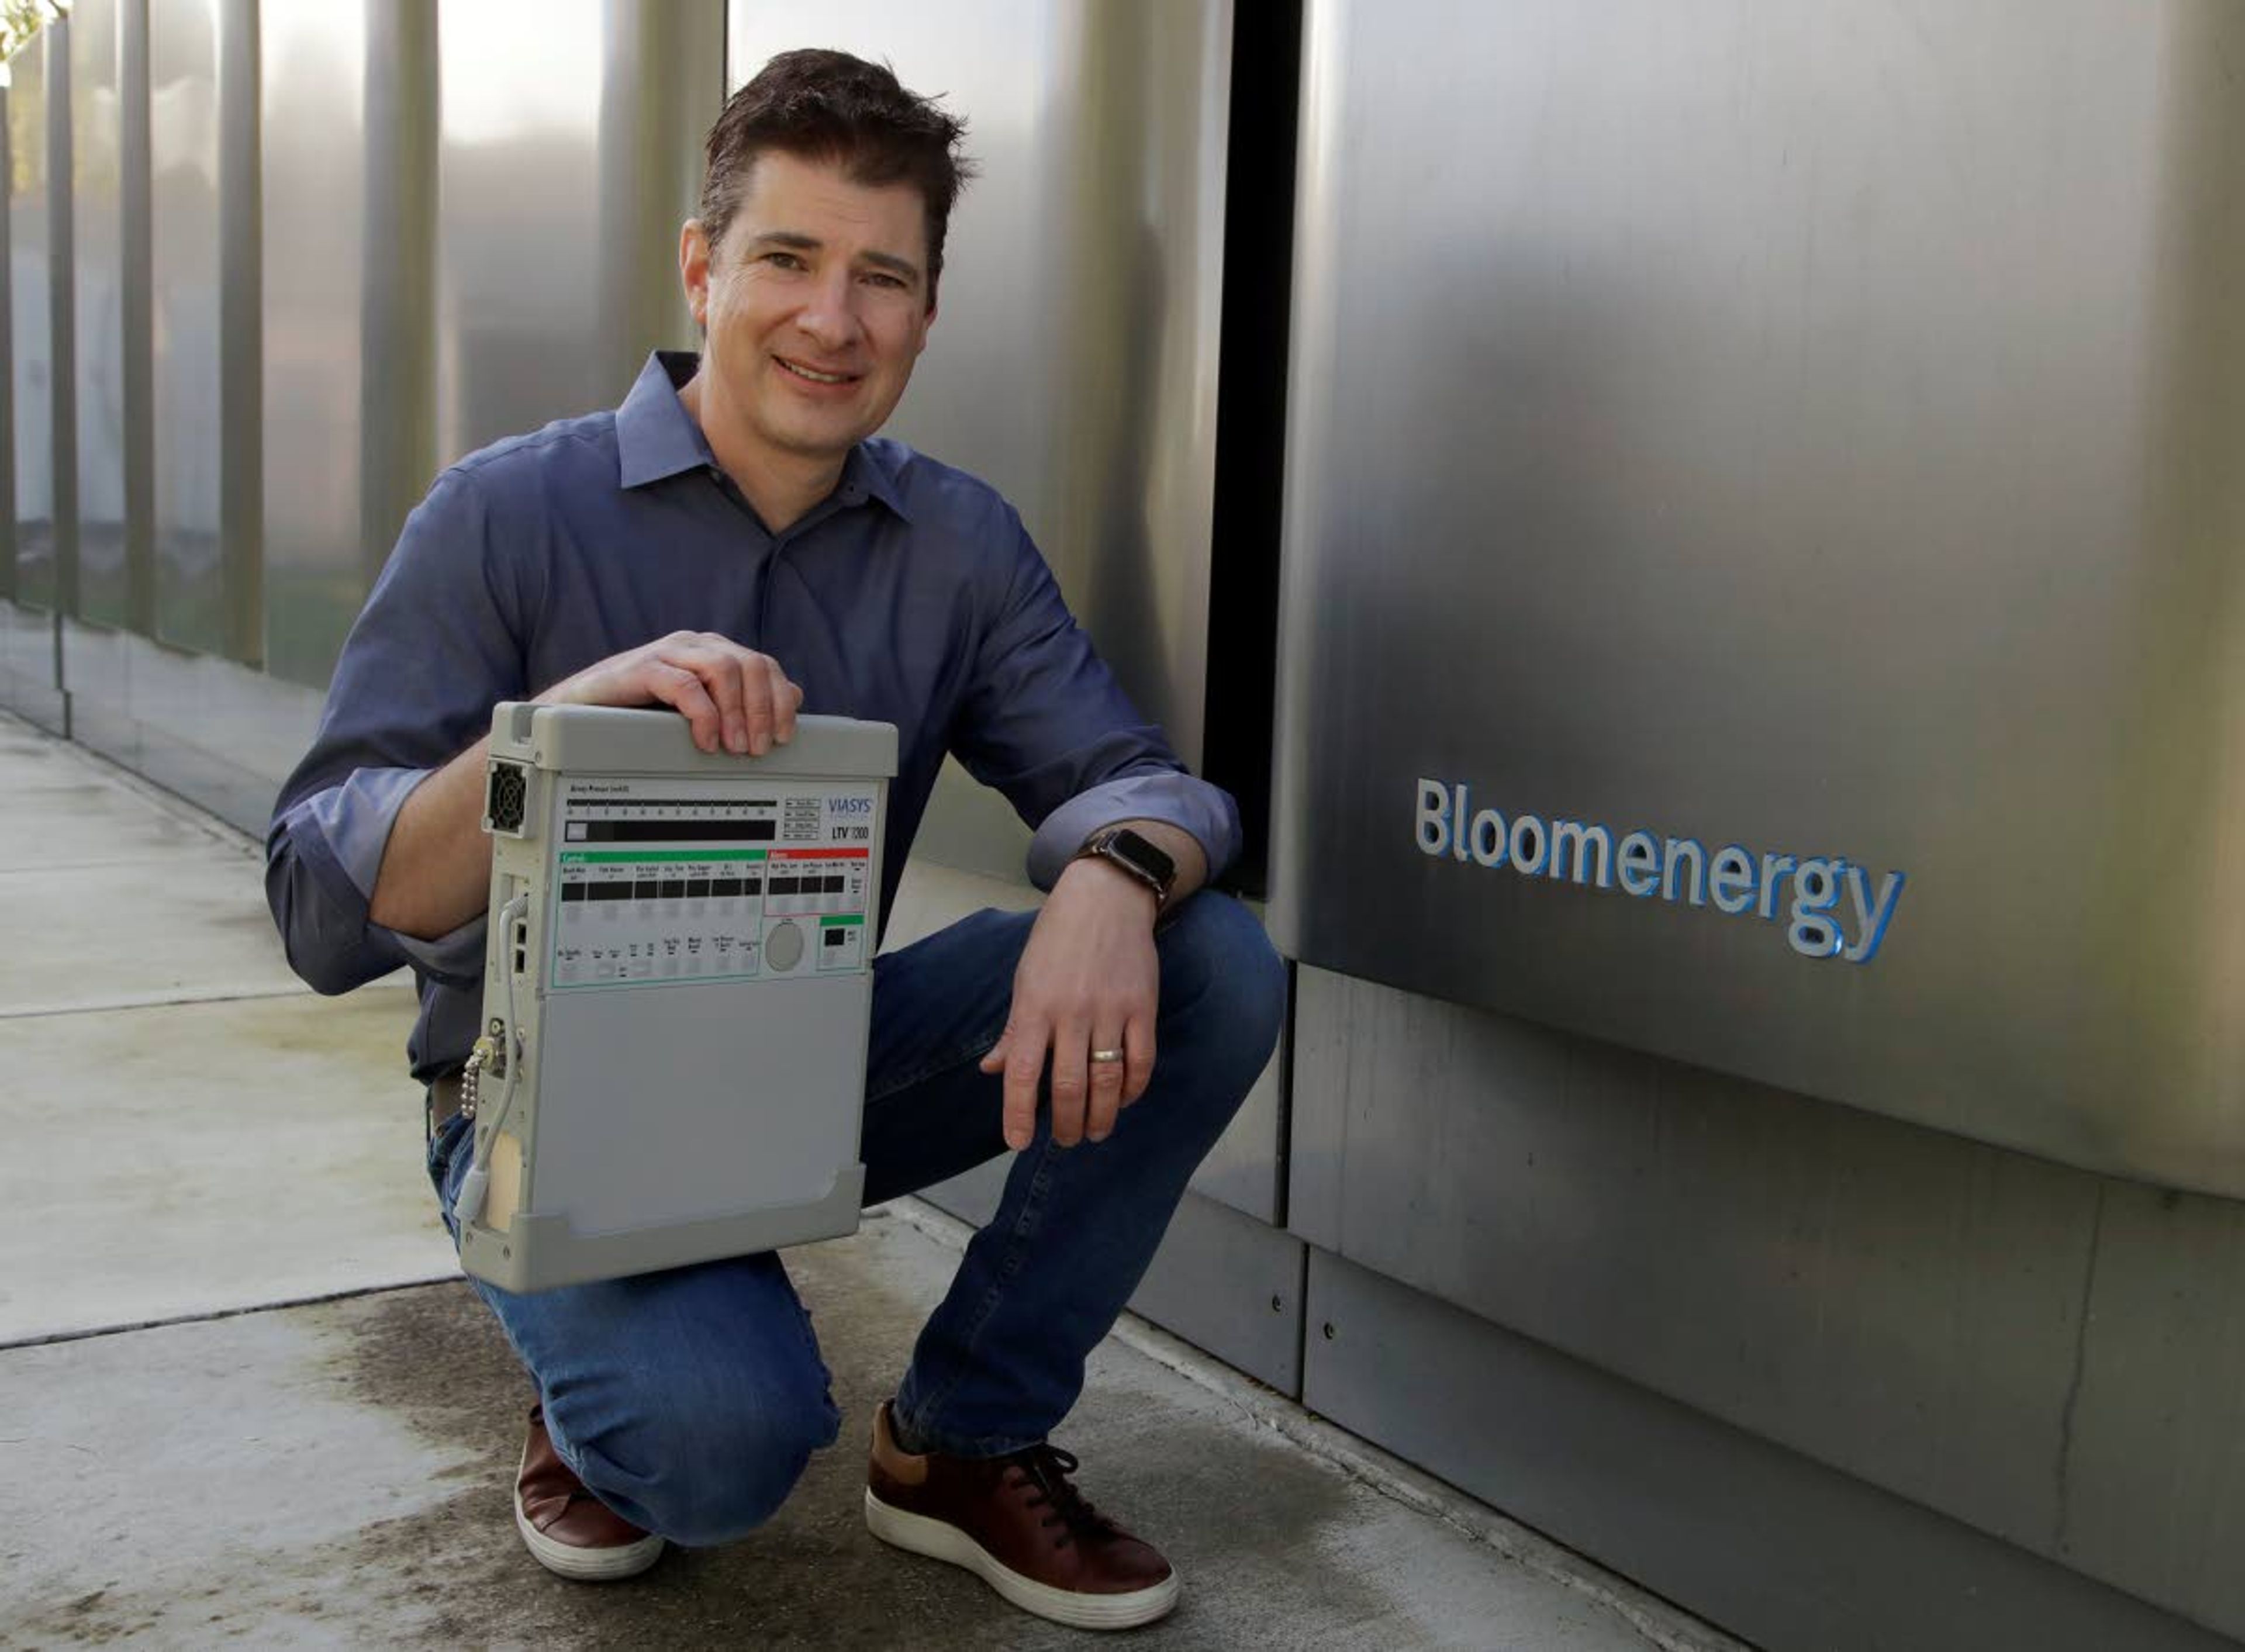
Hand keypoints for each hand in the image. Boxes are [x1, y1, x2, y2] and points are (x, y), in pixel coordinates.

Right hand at [537, 631, 802, 754]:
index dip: (780, 701)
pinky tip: (705, 739)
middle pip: (751, 665)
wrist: (578, 710)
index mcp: (714, 652)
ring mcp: (670, 652)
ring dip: (737, 712)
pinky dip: (703, 714)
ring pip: (724, 668)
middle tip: (756, 749)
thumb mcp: (699, 707)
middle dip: (762, 710)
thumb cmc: (639, 709)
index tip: (782, 737)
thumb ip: (743, 699)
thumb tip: (795, 695)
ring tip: (733, 747)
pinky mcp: (643, 667)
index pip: (765, 665)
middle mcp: (696, 645)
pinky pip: (685, 684)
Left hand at [979, 858, 1160, 1149]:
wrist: (1105, 897)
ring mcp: (1109, 1010)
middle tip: (1067, 1140)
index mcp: (1035, 1007)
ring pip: (1107, 1080)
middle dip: (1067, 1124)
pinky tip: (1123, 1100)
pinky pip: (1141, 1060)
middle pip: (1069, 1086)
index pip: (1023, 1073)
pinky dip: (1132, 1088)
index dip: (1019, 1114)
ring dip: (1101, 1116)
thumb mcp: (1025, 979)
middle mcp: (1071, 1012)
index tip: (1018, 1142)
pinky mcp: (1142, 1006)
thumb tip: (992, 1069)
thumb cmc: (1057, 939)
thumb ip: (1014, 1030)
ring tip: (1095, 1132)